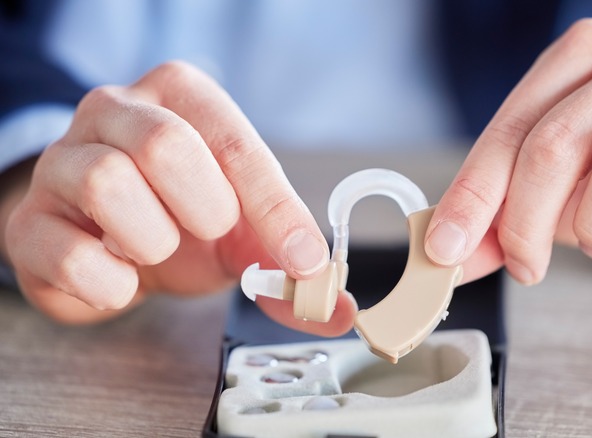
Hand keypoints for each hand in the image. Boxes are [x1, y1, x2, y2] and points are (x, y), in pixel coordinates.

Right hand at [2, 61, 355, 332]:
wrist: (111, 243)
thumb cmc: (181, 220)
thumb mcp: (244, 231)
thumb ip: (287, 264)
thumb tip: (337, 307)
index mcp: (182, 98)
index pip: (236, 144)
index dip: (276, 208)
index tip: (305, 260)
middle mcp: (116, 111)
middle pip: (164, 144)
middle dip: (205, 207)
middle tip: (209, 232)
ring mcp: (63, 160)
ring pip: (107, 181)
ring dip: (153, 239)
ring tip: (157, 249)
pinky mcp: (29, 220)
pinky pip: (66, 250)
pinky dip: (109, 282)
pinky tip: (122, 277)